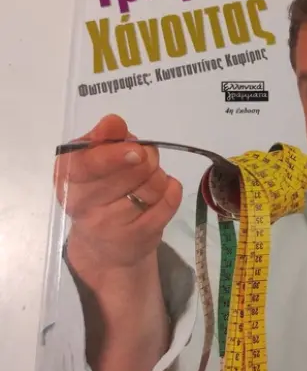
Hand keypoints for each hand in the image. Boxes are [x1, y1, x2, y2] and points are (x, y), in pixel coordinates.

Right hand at [54, 114, 182, 270]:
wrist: (101, 247)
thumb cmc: (96, 192)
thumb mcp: (91, 161)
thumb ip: (104, 138)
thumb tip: (113, 123)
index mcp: (69, 179)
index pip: (89, 165)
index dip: (115, 155)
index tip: (135, 149)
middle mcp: (86, 205)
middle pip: (132, 172)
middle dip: (147, 157)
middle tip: (143, 157)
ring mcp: (114, 225)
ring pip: (153, 186)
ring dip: (158, 174)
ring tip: (148, 177)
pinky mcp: (141, 236)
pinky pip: (168, 203)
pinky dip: (172, 189)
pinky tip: (163, 189)